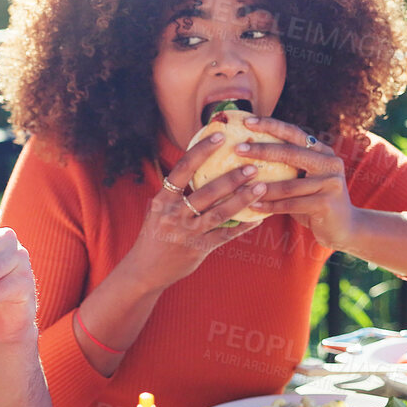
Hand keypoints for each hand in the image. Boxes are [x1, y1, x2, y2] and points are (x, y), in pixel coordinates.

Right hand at [120, 131, 264, 293]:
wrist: (144, 270)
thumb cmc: (154, 234)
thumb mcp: (157, 209)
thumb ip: (175, 191)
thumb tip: (197, 163)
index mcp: (163, 200)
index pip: (183, 169)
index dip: (202, 151)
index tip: (220, 136)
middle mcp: (174, 215)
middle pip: (207, 192)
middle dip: (232, 178)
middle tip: (253, 166)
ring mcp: (188, 233)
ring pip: (220, 213)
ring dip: (243, 199)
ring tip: (262, 187)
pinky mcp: (199, 249)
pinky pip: (226, 235)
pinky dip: (243, 226)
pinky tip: (259, 217)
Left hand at [232, 116, 357, 247]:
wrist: (344, 226)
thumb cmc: (314, 200)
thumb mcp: (304, 178)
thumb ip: (287, 165)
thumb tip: (248, 149)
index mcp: (322, 151)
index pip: (294, 133)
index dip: (271, 125)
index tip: (247, 121)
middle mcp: (329, 163)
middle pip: (291, 153)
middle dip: (262, 149)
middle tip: (237, 148)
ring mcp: (330, 183)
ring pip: (288, 184)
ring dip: (260, 186)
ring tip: (237, 185)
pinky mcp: (327, 204)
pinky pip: (291, 204)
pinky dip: (270, 206)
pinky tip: (253, 206)